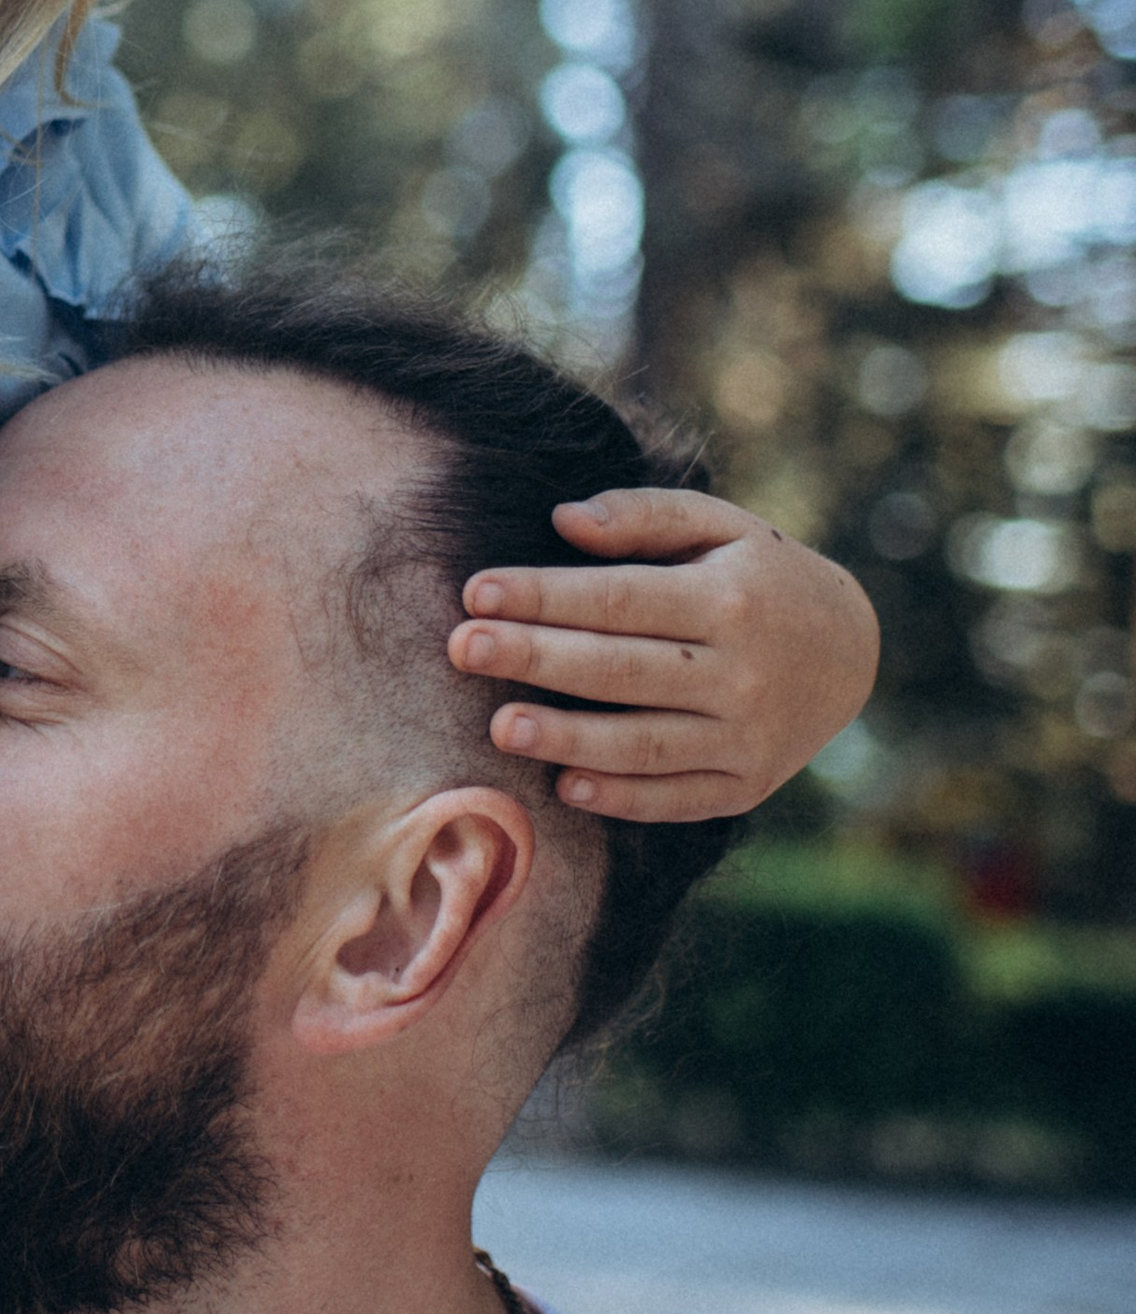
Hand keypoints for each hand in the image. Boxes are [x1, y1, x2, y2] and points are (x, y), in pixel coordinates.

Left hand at [449, 487, 879, 823]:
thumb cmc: (759, 576)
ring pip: (645, 743)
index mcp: (730, 600)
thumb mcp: (720, 525)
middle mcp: (742, 672)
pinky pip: (676, 798)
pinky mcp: (747, 786)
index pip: (621, 600)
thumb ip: (643, 515)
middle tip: (462, 649)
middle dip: (536, 659)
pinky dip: (621, 796)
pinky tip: (565, 785)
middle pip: (622, 670)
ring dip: (569, 738)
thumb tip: (563, 521)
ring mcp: (747, 736)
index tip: (476, 592)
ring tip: (500, 727)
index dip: (546, 596)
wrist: (851, 651)